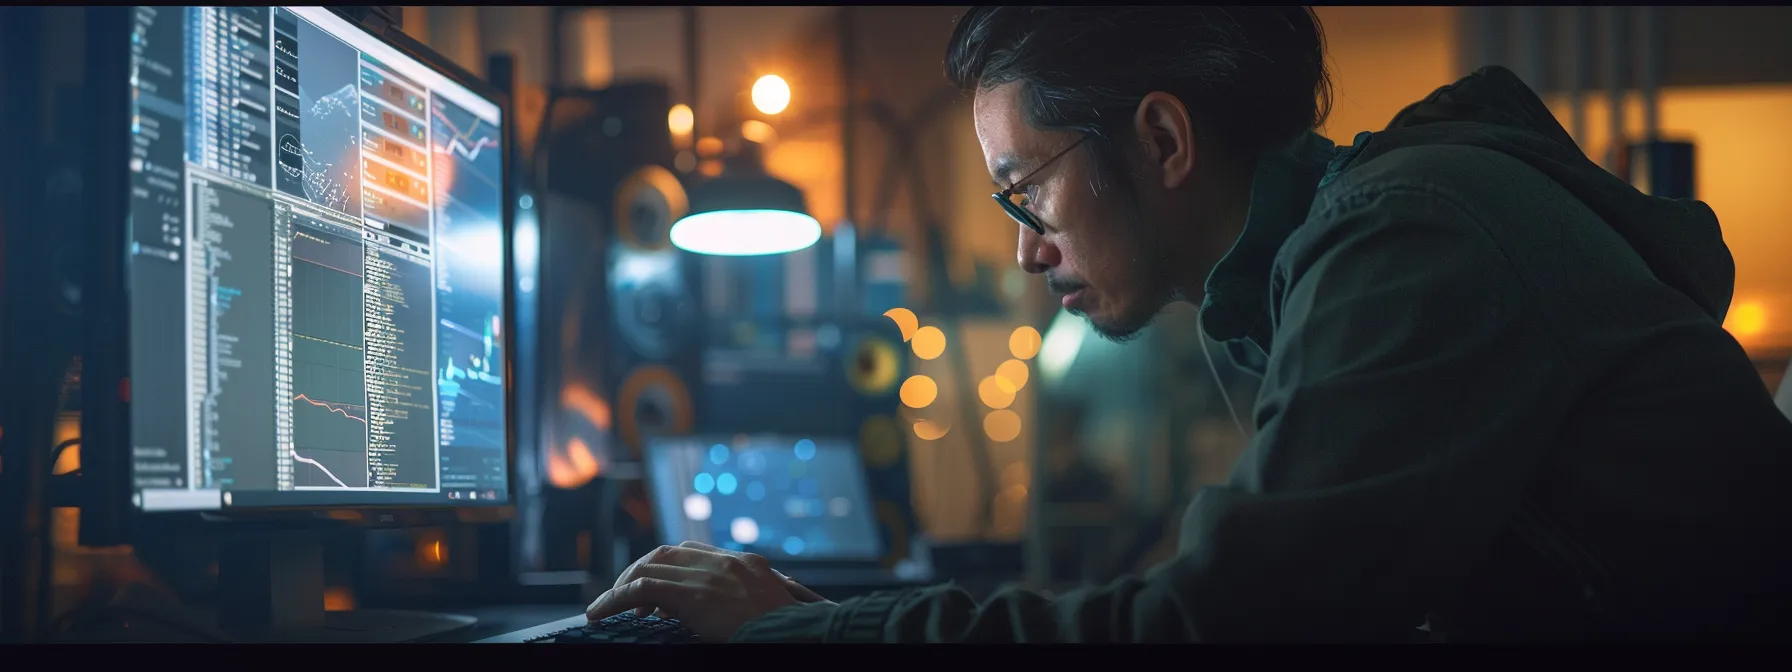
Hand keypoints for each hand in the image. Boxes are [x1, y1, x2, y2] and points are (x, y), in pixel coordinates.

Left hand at [587, 541, 831, 639]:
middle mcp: (726, 561)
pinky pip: (641, 588)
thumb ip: (753, 599)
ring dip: (623, 585)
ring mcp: (709, 575)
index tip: (655, 592)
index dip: (668, 566)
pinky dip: (614, 598)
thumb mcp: (775, 608)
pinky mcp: (693, 595)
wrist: (798, 637)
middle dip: (640, 571)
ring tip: (609, 607)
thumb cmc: (791, 631)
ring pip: (648, 566)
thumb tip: (735, 612)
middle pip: (666, 553)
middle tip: (626, 598)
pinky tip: (600, 613)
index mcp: (746, 563)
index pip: (694, 551)